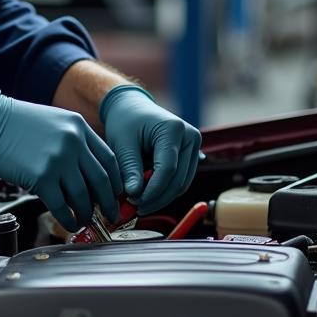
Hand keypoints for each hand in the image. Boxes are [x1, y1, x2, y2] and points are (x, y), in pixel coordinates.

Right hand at [0, 91, 121, 231]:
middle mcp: (73, 142)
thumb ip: (75, 142)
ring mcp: (58, 160)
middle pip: (101, 180)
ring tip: (86, 220)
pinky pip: (62, 206)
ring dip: (88, 213)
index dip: (116, 181)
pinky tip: (70, 223)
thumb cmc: (18, 123)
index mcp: (79, 127)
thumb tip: (88, 175)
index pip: (109, 159)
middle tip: (110, 214)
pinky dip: (69, 219)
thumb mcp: (56, 121)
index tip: (117, 194)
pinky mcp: (41, 177)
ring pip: (83, 196)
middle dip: (108, 202)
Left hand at [100, 85, 200, 212]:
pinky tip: (146, 195)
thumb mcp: (122, 143)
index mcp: (173, 129)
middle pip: (178, 180)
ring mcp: (193, 146)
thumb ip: (130, 169)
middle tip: (135, 209)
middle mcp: (190, 136)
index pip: (168, 169)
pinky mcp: (190, 155)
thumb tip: (134, 196)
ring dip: (161, 198)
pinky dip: (164, 190)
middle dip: (157, 198)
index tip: (134, 203)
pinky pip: (180, 180)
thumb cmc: (125, 121)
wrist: (132, 107)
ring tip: (138, 203)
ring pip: (182, 184)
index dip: (152, 191)